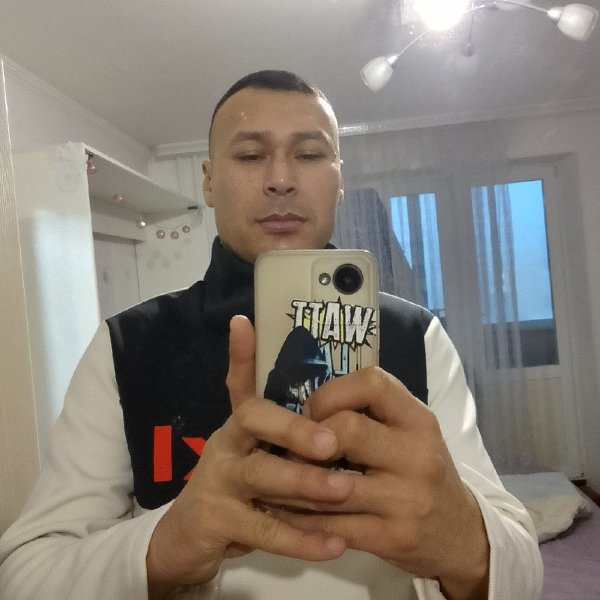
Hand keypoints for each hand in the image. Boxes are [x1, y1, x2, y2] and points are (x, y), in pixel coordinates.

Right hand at [146, 315, 354, 597]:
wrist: (189, 539)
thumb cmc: (237, 490)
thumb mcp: (257, 457)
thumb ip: (285, 437)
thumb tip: (335, 416)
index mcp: (238, 426)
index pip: (240, 384)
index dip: (241, 355)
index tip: (244, 322)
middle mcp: (225, 444)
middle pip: (254, 422)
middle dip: (294, 430)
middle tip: (331, 442)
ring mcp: (217, 481)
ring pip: (261, 475)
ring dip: (304, 482)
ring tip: (343, 489)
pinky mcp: (216, 521)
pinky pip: (264, 529)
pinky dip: (301, 538)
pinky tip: (335, 543)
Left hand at [274, 367, 489, 599]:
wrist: (460, 535)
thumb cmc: (422, 472)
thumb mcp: (410, 433)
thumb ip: (370, 415)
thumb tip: (305, 406)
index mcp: (418, 419)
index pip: (372, 384)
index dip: (331, 393)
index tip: (312, 411)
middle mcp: (418, 454)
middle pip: (348, 430)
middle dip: (308, 439)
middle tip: (292, 450)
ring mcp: (407, 499)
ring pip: (331, 485)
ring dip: (292, 483)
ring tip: (273, 479)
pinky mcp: (393, 538)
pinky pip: (331, 526)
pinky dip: (299, 520)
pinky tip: (281, 513)